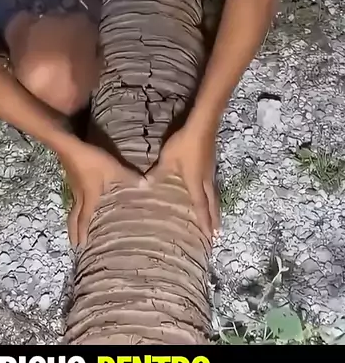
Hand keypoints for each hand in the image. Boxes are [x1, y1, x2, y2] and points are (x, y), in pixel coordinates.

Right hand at [59, 140, 144, 247]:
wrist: (69, 146)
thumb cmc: (91, 160)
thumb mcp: (113, 167)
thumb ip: (129, 176)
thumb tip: (147, 186)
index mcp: (89, 198)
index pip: (84, 219)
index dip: (82, 233)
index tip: (80, 247)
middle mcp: (80, 196)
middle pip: (74, 218)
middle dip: (74, 232)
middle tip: (74, 245)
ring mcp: (74, 188)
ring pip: (73, 209)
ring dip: (74, 221)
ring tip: (76, 230)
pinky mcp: (73, 179)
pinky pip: (74, 200)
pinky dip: (77, 209)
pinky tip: (82, 205)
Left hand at [146, 123, 219, 239]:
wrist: (202, 126)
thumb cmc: (184, 145)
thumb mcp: (167, 159)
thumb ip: (157, 173)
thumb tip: (145, 186)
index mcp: (196, 183)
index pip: (201, 206)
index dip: (204, 221)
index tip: (210, 236)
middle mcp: (206, 181)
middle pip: (212, 204)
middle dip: (214, 220)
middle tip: (218, 234)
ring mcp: (210, 172)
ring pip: (214, 195)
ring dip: (215, 209)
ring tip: (216, 220)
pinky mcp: (211, 165)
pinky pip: (213, 187)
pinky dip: (213, 197)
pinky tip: (210, 196)